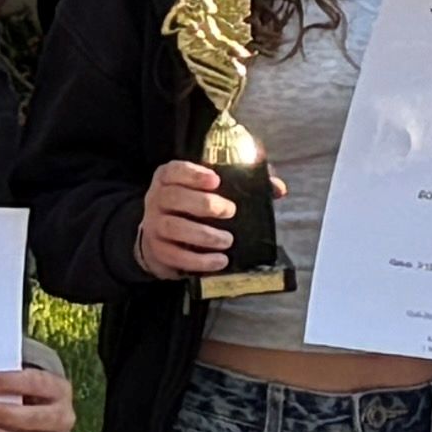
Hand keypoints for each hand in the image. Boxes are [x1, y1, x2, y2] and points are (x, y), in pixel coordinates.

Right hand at [135, 158, 239, 284]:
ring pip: (172, 227)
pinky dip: (199, 260)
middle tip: (230, 211)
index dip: (193, 174)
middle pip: (173, 197)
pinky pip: (175, 256)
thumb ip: (243, 186)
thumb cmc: (193, 210)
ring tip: (227, 240)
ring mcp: (153, 225)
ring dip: (203, 235)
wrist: (163, 241)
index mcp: (168, 179)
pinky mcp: (157, 250)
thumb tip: (278, 189)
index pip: (174, 170)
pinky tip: (219, 261)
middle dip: (204, 204)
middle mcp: (156, 199)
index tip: (216, 180)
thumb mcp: (210, 192)